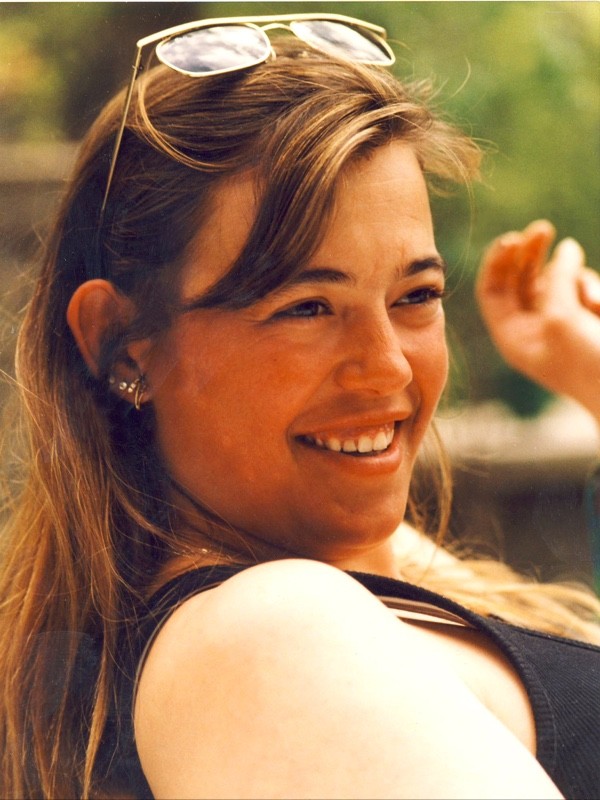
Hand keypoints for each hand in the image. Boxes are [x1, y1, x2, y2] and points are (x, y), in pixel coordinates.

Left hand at [476, 220, 599, 422]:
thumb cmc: (592, 364)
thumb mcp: (564, 317)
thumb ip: (558, 279)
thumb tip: (566, 248)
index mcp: (513, 337)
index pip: (492, 291)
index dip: (497, 263)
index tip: (512, 239)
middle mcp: (532, 330)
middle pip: (520, 278)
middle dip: (532, 253)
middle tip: (543, 228)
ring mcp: (562, 323)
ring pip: (558, 279)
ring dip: (573, 277)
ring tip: (592, 302)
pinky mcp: (588, 318)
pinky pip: (584, 287)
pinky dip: (593, 290)